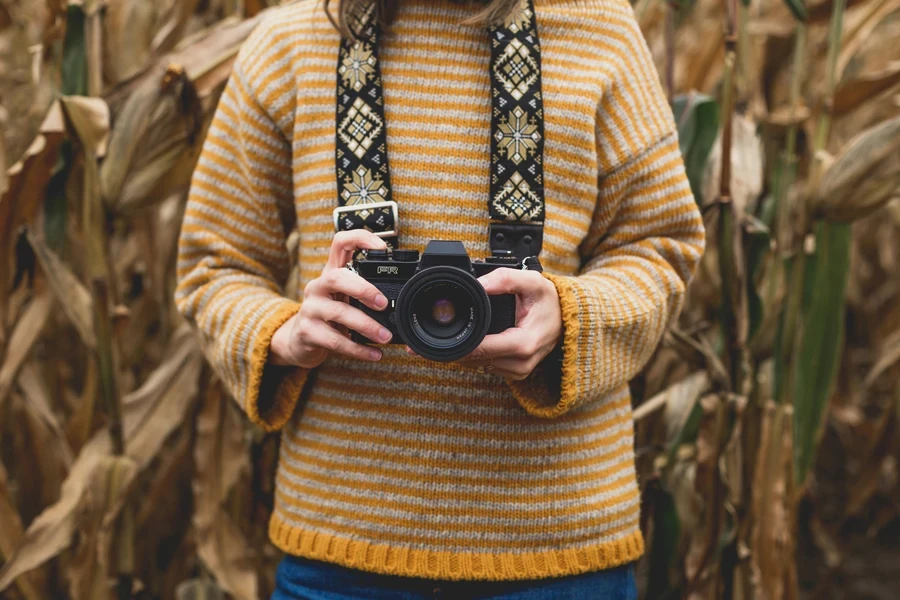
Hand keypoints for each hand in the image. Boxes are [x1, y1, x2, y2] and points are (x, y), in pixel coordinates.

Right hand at [269, 230, 392, 367]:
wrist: (299, 341)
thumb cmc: (329, 315)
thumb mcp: (344, 297)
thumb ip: (364, 292)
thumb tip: (399, 300)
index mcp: (331, 272)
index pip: (340, 243)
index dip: (360, 239)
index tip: (383, 248)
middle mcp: (318, 286)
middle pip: (336, 278)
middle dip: (363, 289)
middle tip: (383, 304)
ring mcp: (310, 308)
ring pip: (338, 312)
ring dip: (366, 325)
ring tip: (384, 336)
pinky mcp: (307, 332)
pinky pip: (335, 340)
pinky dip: (358, 349)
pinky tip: (373, 354)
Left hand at [455, 268, 561, 379]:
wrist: (568, 317)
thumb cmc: (550, 300)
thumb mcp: (531, 282)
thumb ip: (504, 279)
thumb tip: (479, 284)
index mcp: (524, 344)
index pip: (481, 350)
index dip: (461, 341)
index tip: (448, 332)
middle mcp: (522, 363)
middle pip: (477, 360)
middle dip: (461, 345)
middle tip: (452, 328)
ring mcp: (521, 371)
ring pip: (481, 366)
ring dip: (470, 352)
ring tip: (468, 331)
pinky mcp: (518, 373)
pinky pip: (490, 367)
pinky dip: (481, 355)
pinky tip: (481, 341)